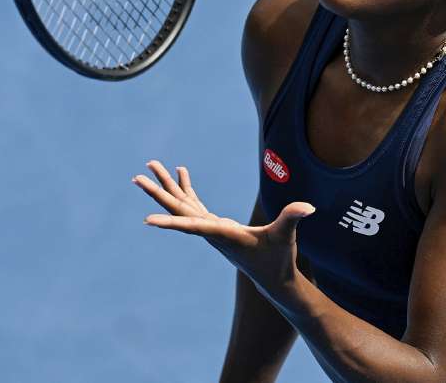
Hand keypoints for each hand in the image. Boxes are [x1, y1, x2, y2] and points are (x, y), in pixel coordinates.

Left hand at [131, 159, 316, 296]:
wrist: (274, 279)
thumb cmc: (278, 260)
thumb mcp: (286, 237)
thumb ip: (292, 219)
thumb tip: (307, 207)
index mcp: (222, 234)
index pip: (191, 225)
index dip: (169, 222)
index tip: (146, 220)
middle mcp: (210, 231)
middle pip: (178, 210)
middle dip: (158, 193)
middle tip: (137, 178)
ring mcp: (211, 228)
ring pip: (182, 204)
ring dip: (167, 185)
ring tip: (150, 166)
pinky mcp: (216, 225)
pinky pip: (194, 203)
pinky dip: (186, 188)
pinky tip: (180, 172)